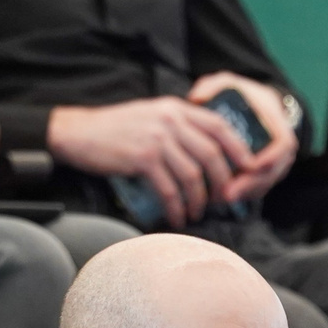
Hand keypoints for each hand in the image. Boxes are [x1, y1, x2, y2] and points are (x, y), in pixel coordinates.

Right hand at [46, 96, 262, 228]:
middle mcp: (170, 120)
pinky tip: (177, 219)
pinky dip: (176, 208)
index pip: (219, 125)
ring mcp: (157, 139)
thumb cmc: (116, 129)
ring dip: (199, 200)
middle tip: (223, 201)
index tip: (249, 168)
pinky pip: (169, 190)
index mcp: (176, 108)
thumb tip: (208, 150)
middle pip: (212, 155)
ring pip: (193, 176)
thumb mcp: (152, 116)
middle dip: (222, 182)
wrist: (78, 133)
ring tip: (197, 214)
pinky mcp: (143, 159)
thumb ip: (178, 125)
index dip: (239, 148)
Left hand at [187, 72, 300, 203]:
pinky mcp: (264, 174)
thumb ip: (213, 85)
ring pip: (264, 185)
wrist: (257, 107)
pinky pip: (257, 189)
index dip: (269, 159)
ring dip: (243, 194)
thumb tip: (197, 97)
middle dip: (249, 186)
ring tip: (219, 199)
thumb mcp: (230, 83)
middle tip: (226, 193)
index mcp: (279, 125)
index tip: (249, 167)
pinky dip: (241, 195)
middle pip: (272, 173)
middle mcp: (281, 149)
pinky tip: (221, 198)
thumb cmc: (244, 96)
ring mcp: (274, 164)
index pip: (283, 146)